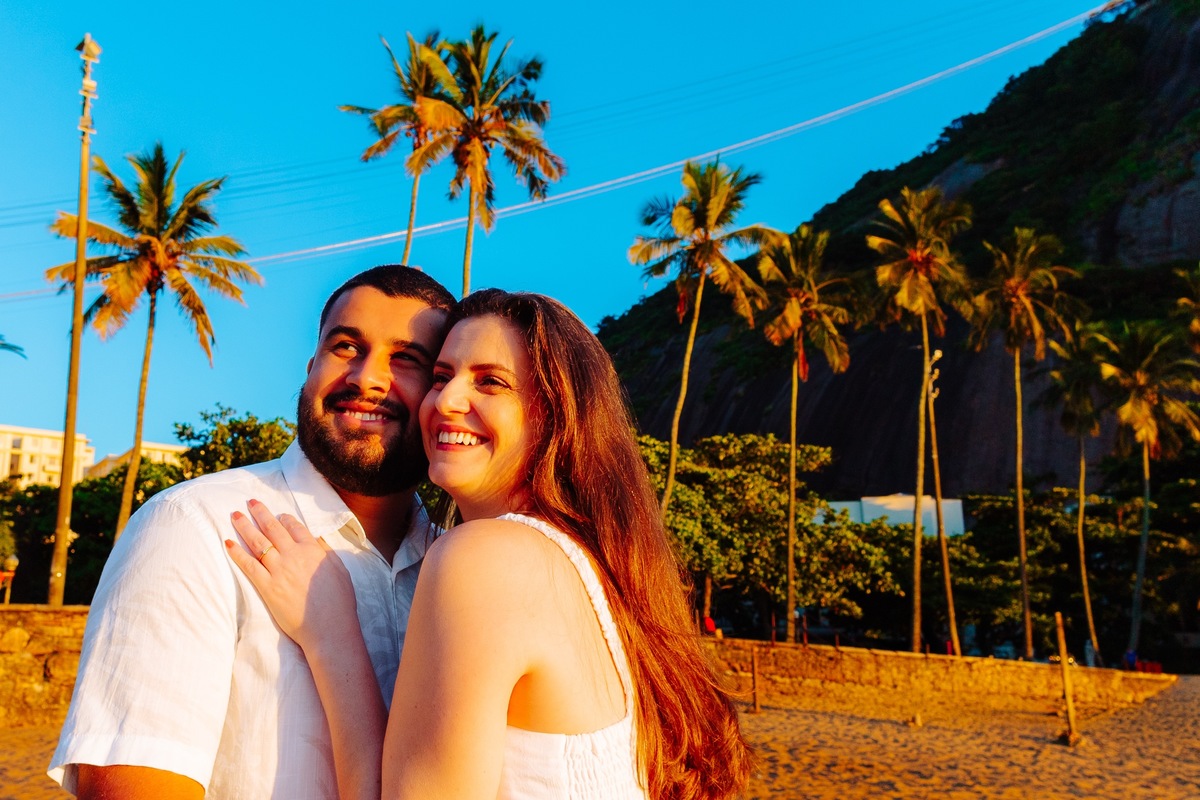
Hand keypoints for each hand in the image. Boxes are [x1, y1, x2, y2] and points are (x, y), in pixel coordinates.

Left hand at [226, 499, 356, 651]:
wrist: (329, 627)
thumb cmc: (339, 602)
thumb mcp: (340, 570)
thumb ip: (325, 552)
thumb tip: (317, 539)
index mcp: (313, 550)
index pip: (295, 526)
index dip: (284, 518)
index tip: (278, 514)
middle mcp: (294, 555)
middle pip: (273, 528)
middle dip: (260, 513)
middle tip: (250, 502)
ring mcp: (279, 570)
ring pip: (258, 542)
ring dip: (245, 527)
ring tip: (235, 515)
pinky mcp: (267, 587)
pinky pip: (249, 566)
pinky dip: (237, 553)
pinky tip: (229, 543)